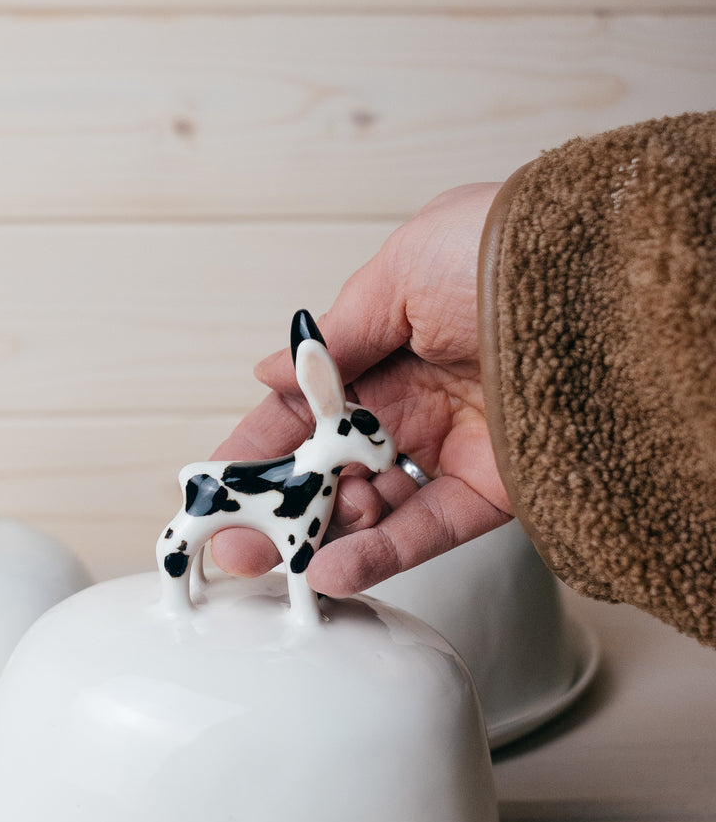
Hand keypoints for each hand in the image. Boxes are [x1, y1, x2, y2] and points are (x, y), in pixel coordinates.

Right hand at [211, 182, 512, 595]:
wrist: (605, 286)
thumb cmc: (509, 250)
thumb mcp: (402, 268)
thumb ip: (335, 333)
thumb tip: (272, 370)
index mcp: (389, 345)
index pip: (307, 407)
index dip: (258, 446)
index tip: (215, 483)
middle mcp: (419, 399)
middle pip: (331, 469)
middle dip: (276, 509)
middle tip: (233, 544)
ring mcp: (454, 447)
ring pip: (371, 509)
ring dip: (318, 540)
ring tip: (274, 562)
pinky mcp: (495, 490)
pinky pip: (426, 531)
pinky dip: (378, 556)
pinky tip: (331, 571)